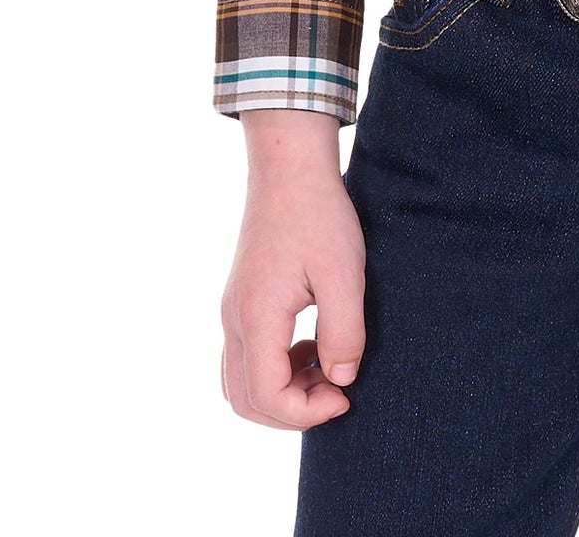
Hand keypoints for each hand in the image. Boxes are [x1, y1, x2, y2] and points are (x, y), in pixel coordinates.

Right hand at [220, 109, 366, 430]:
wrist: (289, 166)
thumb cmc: (318, 213)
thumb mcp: (344, 273)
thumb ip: (344, 332)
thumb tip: (342, 380)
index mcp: (256, 317)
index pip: (266, 396)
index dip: (306, 413)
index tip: (345, 396)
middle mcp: (234, 320)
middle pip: (245, 401)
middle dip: (291, 412)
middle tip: (336, 392)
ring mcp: (233, 310)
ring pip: (240, 383)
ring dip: (281, 393)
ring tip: (325, 369)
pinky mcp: (241, 301)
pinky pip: (245, 357)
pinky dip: (274, 369)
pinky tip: (312, 347)